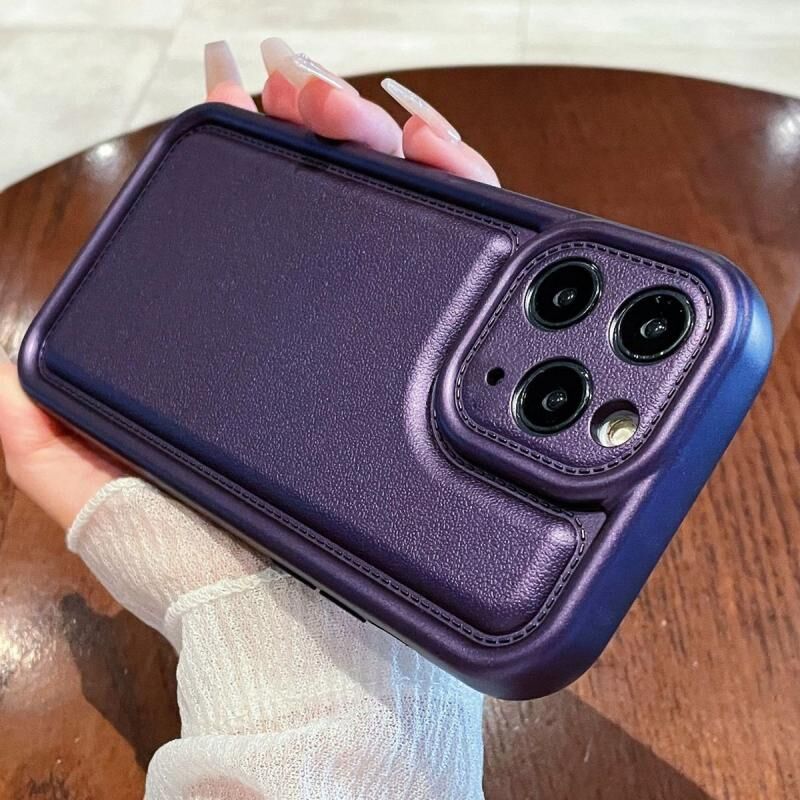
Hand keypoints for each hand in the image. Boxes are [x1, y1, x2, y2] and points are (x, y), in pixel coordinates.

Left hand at [0, 38, 499, 529]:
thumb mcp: (106, 500)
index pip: (256, 219)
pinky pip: (465, 251)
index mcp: (255, 345)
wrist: (306, 632)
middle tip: (294, 83)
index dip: (248, 144)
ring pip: (400, 206)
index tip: (233, 86)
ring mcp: (391, 340)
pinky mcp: (448, 357)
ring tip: (338, 102)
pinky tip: (429, 145)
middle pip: (333, 194)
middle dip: (316, 116)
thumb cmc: (212, 570)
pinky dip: (455, 184)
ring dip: (370, 134)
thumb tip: (5, 370)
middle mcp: (327, 334)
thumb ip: (46, 445)